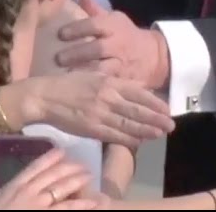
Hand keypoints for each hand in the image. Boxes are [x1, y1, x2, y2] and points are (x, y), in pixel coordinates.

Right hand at [0, 148, 98, 209]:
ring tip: (89, 176)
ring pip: (62, 189)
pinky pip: (66, 208)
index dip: (49, 157)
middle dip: (69, 168)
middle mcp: (29, 190)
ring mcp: (39, 204)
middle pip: (53, 175)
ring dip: (78, 181)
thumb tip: (20, 186)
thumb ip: (11, 191)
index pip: (35, 167)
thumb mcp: (0, 198)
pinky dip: (80, 204)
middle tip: (83, 164)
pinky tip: (91, 201)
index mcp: (15, 184)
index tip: (61, 150)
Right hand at [21, 72, 174, 147]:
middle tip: (171, 126)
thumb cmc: (67, 84)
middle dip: (156, 119)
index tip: (167, 109)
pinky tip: (138, 142)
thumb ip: (113, 81)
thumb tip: (136, 85)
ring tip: (160, 134)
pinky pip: (114, 135)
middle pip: (138, 110)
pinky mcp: (91, 128)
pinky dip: (128, 139)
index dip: (155, 102)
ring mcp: (100, 113)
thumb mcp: (93, 75)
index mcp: (108, 81)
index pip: (139, 92)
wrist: (44, 97)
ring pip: (129, 124)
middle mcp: (107, 97)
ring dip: (146, 131)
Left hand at [54, 0, 168, 89]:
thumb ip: (95, 11)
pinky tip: (78, 88)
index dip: (78, 29)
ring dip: (83, 71)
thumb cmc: (126, 36)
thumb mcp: (114, 19)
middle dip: (78, 53)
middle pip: (98, 48)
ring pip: (102, 68)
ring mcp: (121, 64)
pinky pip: (107, 83)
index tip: (61, 34)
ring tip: (64, 75)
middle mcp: (118, 44)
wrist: (153, 57)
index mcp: (114, 26)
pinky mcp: (122, 81)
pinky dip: (93, 86)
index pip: (95, 25)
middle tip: (58, 58)